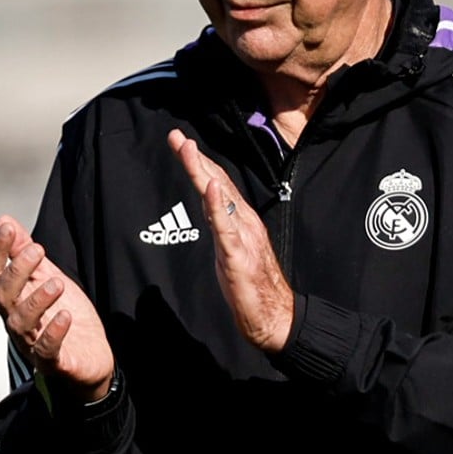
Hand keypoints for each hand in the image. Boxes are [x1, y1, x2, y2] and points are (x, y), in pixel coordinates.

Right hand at [0, 215, 114, 401]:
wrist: (91, 357)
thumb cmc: (65, 315)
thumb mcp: (48, 276)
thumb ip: (24, 251)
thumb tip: (3, 220)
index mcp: (14, 298)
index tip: (7, 228)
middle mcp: (16, 321)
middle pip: (2, 297)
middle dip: (17, 272)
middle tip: (38, 250)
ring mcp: (32, 343)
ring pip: (20, 323)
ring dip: (36, 300)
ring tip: (56, 283)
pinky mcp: (53, 362)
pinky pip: (45, 350)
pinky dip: (53, 333)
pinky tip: (64, 316)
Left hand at [167, 129, 293, 352]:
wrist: (276, 317)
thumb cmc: (253, 287)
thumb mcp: (230, 250)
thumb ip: (221, 226)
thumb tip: (209, 208)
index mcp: (241, 221)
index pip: (217, 184)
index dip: (199, 162)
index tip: (180, 143)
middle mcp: (244, 222)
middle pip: (217, 183)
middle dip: (194, 158)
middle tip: (176, 136)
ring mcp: (243, 237)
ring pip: (220, 198)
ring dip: (202, 172)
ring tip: (188, 149)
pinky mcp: (239, 256)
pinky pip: (226, 227)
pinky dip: (217, 205)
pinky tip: (211, 188)